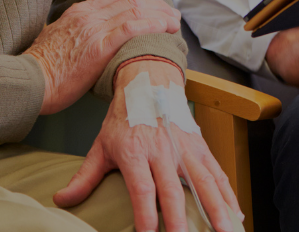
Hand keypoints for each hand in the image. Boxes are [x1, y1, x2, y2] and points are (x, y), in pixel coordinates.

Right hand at [25, 0, 180, 114]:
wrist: (28, 81)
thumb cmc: (40, 69)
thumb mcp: (55, 41)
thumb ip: (72, 33)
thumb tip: (82, 38)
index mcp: (78, 13)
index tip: (154, 2)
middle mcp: (88, 15)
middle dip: (155, 4)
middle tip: (171, 11)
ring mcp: (94, 29)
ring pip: (135, 11)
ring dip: (160, 14)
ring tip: (175, 21)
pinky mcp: (99, 47)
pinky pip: (132, 29)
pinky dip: (153, 25)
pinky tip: (166, 28)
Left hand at [55, 60, 241, 231]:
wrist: (149, 80)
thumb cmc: (125, 116)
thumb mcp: (101, 144)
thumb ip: (85, 176)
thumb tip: (62, 200)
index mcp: (135, 151)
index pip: (142, 187)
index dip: (145, 213)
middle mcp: (163, 149)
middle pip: (174, 189)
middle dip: (180, 218)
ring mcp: (185, 148)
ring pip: (204, 182)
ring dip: (216, 209)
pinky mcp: (201, 146)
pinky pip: (218, 173)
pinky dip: (229, 195)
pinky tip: (236, 215)